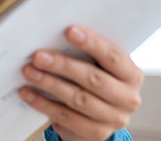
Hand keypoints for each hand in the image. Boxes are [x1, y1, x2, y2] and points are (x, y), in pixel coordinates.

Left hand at [19, 26, 142, 140]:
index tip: (69, 31)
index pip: (112, 56)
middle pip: (93, 79)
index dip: (91, 43)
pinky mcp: (95, 134)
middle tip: (39, 56)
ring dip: (49, 84)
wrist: (101, 117)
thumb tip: (57, 34)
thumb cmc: (99, 81)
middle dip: (63, 65)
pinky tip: (29, 93)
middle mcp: (127, 99)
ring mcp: (112, 119)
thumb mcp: (101, 66)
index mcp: (131, 75)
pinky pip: (65, 117)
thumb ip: (89, 53)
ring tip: (30, 72)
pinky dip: (43, 104)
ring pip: (78, 99)